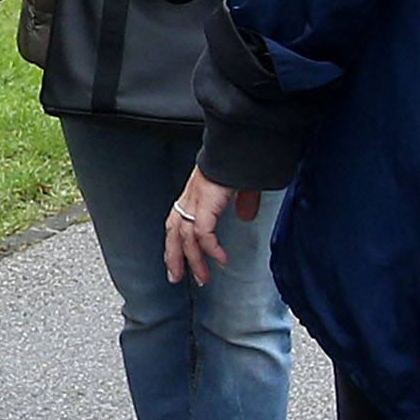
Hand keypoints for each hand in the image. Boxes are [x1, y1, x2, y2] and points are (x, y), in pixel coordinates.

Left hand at [164, 165, 259, 284]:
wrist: (240, 141)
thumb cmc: (240, 157)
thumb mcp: (242, 184)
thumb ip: (243, 201)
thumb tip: (245, 216)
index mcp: (196, 191)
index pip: (177, 220)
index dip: (176, 241)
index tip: (179, 258)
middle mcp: (191, 195)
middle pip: (174, 231)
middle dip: (174, 256)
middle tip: (176, 277)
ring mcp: (196, 198)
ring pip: (185, 237)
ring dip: (193, 260)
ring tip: (202, 278)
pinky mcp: (206, 202)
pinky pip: (203, 233)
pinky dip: (210, 249)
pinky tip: (220, 259)